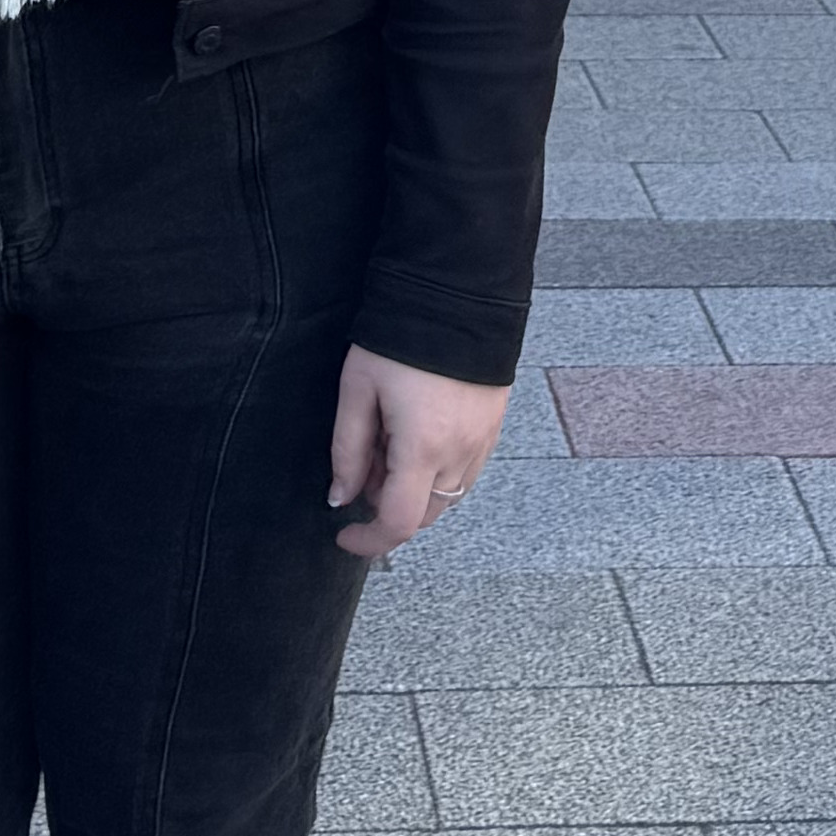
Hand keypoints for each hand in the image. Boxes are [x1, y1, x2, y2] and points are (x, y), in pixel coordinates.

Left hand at [327, 348, 509, 560]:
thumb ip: (348, 450)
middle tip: (366, 461)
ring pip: (446, 496)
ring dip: (414, 488)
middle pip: (424, 515)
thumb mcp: (358, 389)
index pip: (397, 523)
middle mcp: (460, 454)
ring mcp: (482, 442)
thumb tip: (342, 497)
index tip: (345, 536)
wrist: (457, 293)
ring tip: (392, 438)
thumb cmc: (400, 336)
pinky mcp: (493, 427)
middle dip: (388, 505)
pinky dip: (438, 471)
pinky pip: (465, 472)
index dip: (368, 541)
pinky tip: (419, 433)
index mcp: (423, 448)